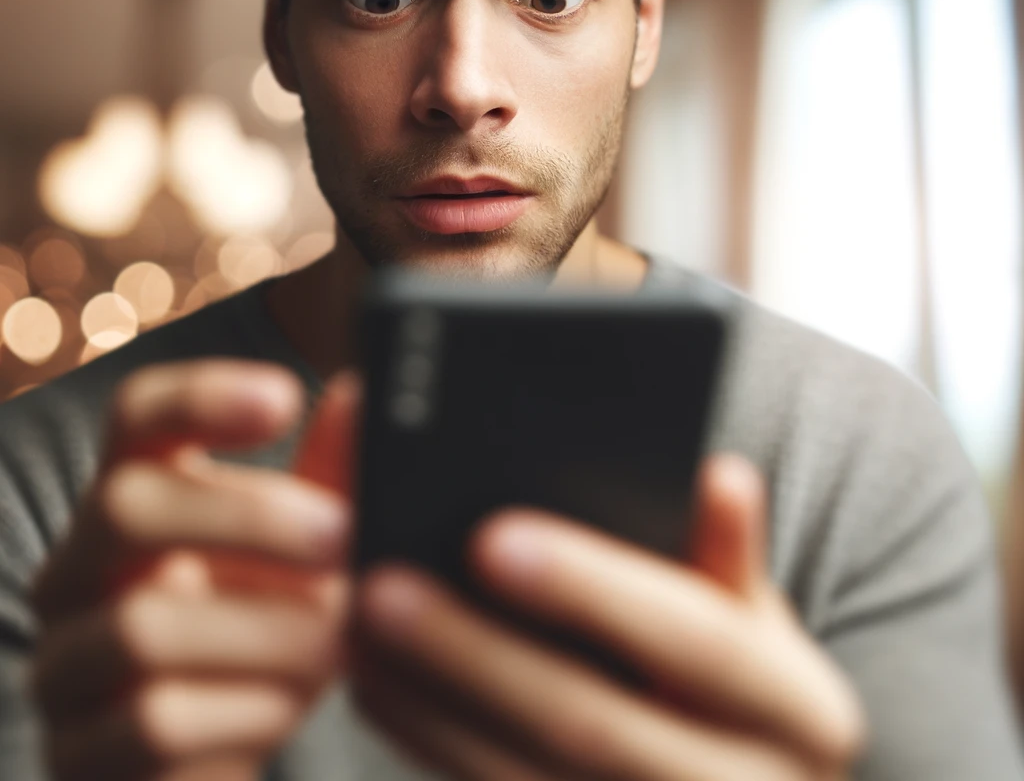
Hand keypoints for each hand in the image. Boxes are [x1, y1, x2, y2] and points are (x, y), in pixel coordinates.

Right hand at [30, 360, 356, 780]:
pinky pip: (150, 724)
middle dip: (249, 519)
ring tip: (340, 638)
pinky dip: (245, 710)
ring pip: (140, 628)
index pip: (136, 414)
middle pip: (125, 506)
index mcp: (138, 492)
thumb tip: (360, 393)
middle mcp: (81, 566)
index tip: (286, 396)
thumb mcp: (304, 545)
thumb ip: (330, 475)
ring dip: (264, 631)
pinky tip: (292, 702)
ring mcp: (65, 660)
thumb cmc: (266, 621)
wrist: (227, 743)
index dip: (201, 395)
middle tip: (342, 537)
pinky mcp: (77, 750)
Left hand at [353, 455, 865, 780]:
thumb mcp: (759, 620)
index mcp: (799, 711)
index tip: (491, 535)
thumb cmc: (746, 685)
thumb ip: (730, 557)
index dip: (597, 588)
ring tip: (358, 632)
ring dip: (432, 708)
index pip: (698, 640)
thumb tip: (723, 475)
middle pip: (591, 725)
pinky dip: (435, 748)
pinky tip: (383, 690)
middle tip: (382, 584)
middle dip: (477, 655)